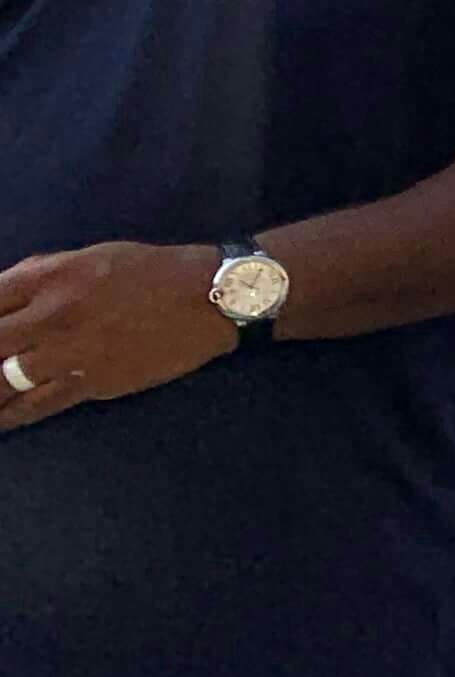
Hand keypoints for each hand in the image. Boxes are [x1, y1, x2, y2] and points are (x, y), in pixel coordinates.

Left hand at [0, 242, 235, 430]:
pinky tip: (1, 419)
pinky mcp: (88, 383)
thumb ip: (43, 276)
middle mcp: (52, 315)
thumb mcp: (92, 257)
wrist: (210, 298)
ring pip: (2, 381)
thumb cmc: (151, 271)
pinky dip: (11, 415)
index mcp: (52, 276)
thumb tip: (3, 300)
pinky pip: (35, 406)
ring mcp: (68, 354)